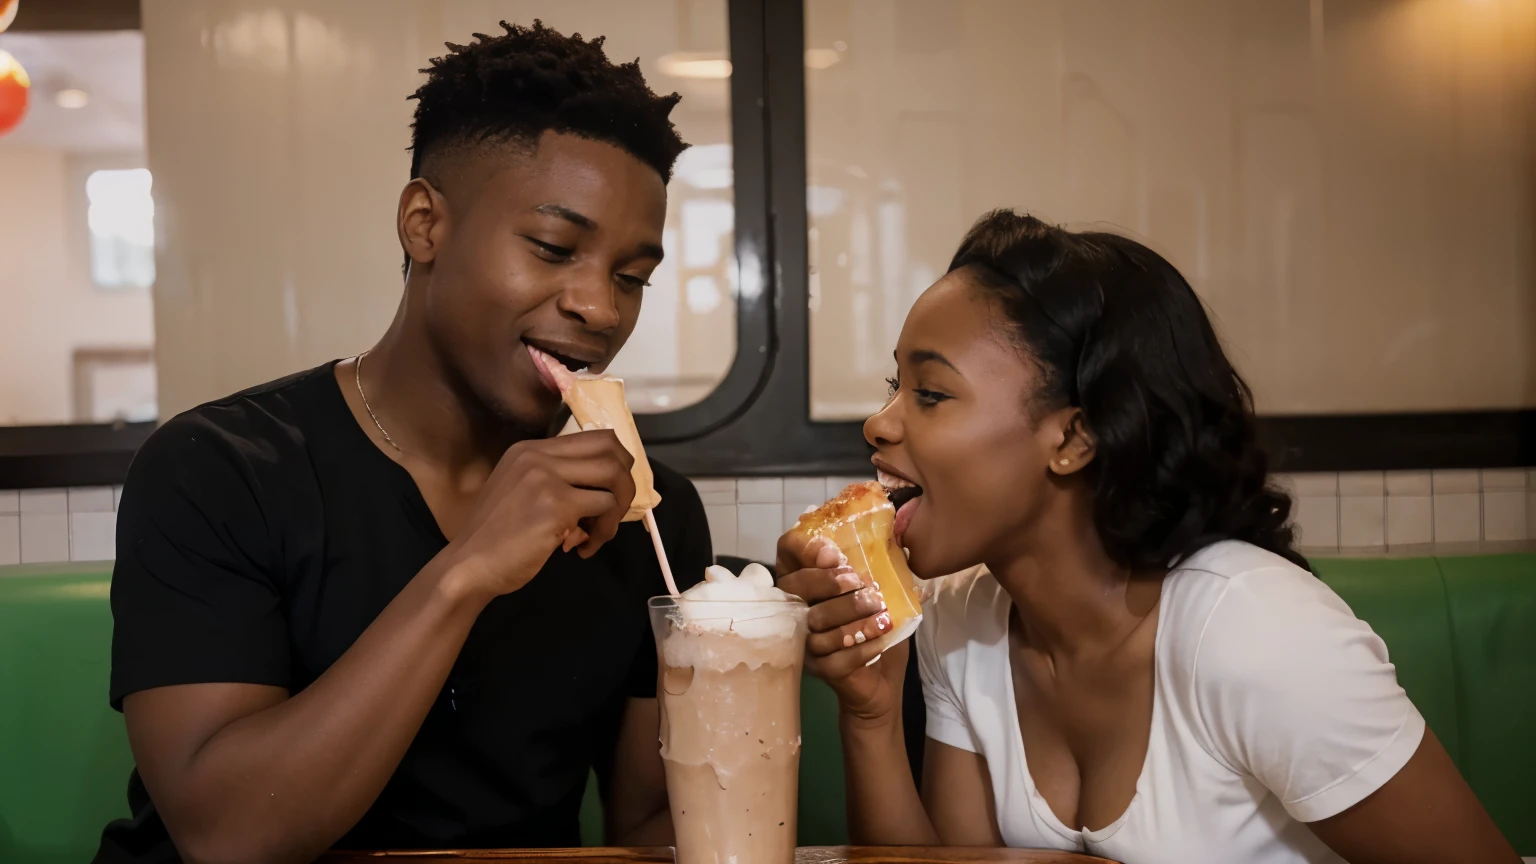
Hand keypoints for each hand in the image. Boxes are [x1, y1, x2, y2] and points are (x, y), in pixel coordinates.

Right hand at [445, 430, 636, 598]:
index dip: (615, 463)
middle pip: (611, 448)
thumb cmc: (494, 537)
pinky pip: (604, 508)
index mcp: (530, 449)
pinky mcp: (556, 504)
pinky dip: (604, 532)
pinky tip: (582, 549)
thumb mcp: (520, 492)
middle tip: (615, 510)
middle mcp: (538, 455)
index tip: (611, 491)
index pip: (593, 437)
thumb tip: (601, 491)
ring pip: (614, 476)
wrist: (468, 565)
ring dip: (617, 509)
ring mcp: (547, 477)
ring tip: (598, 534)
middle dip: (625, 480)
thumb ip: (555, 481)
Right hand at [776, 534, 904, 722]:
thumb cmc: (877, 627)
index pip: (789, 549)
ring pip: (816, 622)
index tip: (835, 555)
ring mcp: (803, 640)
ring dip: (852, 616)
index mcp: (809, 579)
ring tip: (883, 616)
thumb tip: (900, 542)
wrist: (882, 678)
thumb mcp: (884, 591)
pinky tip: (883, 639)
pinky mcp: (816, 669)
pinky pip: (834, 656)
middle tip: (860, 584)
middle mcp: (796, 607)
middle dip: (828, 582)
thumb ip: (884, 567)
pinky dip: (862, 647)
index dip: (805, 548)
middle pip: (795, 586)